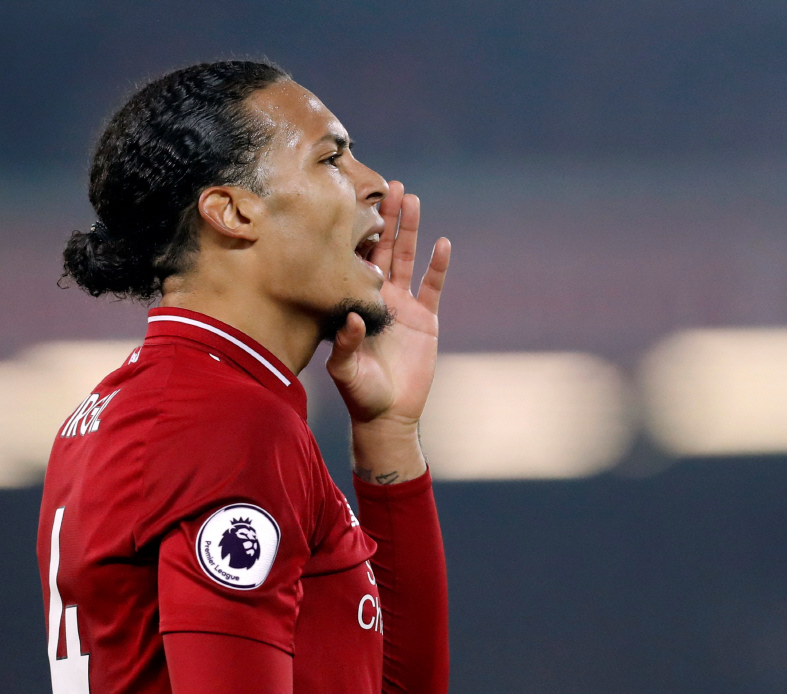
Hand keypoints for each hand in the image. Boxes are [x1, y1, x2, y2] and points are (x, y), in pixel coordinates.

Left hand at [326, 181, 450, 480]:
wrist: (387, 415)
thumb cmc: (359, 393)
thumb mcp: (344, 370)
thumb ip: (345, 344)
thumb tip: (353, 317)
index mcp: (355, 302)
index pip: (354, 261)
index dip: (355, 234)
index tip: (352, 202)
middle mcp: (378, 298)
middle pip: (382, 249)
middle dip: (386, 217)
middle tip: (387, 185)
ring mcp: (404, 306)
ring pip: (407, 258)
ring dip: (409, 229)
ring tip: (411, 198)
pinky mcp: (426, 320)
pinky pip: (433, 286)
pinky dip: (438, 266)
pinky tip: (442, 243)